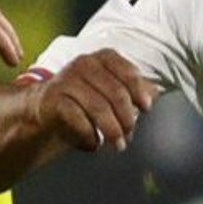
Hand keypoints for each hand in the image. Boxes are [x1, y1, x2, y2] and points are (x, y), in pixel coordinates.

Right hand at [35, 49, 157, 151]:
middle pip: (116, 93)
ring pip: (98, 107)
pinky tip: (93, 144)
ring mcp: (67, 80)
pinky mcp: (53, 98)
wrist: (46, 106)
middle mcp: (85, 64)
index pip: (128, 73)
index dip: (140, 92)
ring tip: (117, 145)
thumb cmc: (86, 97)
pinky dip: (89, 135)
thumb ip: (134, 89)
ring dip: (111, 130)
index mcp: (103, 58)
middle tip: (129, 136)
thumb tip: (156, 93)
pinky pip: (77, 118)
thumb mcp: (111, 89)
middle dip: (127, 118)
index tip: (146, 109)